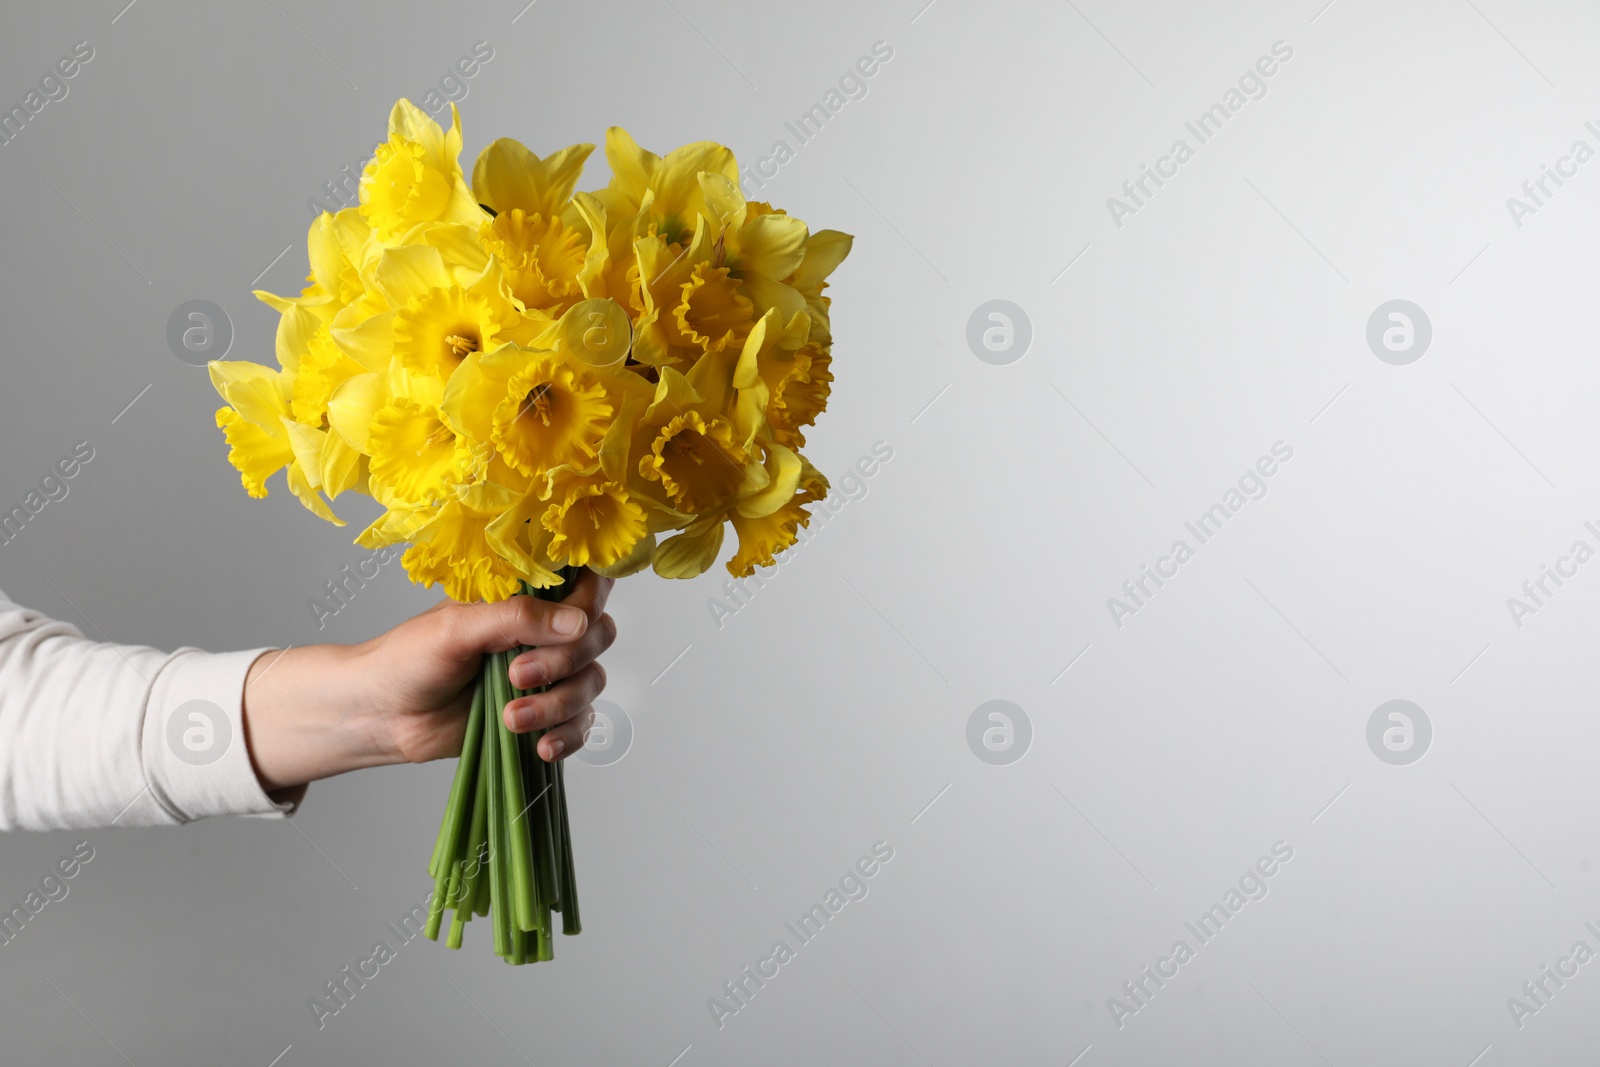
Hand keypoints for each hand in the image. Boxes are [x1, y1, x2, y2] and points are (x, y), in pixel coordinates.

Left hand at [241, 571, 616, 793]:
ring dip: (557, 705)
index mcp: (524, 596)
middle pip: (597, 636)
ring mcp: (547, 675)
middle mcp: (543, 632)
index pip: (585, 583)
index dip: (591, 599)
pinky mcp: (543, 715)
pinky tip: (540, 745)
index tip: (573, 622)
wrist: (382, 716)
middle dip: (563, 661)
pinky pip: (580, 724)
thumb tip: (577, 622)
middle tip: (515, 675)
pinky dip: (568, 736)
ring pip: (590, 683)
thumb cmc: (408, 659)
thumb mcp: (457, 628)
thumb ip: (517, 619)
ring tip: (511, 718)